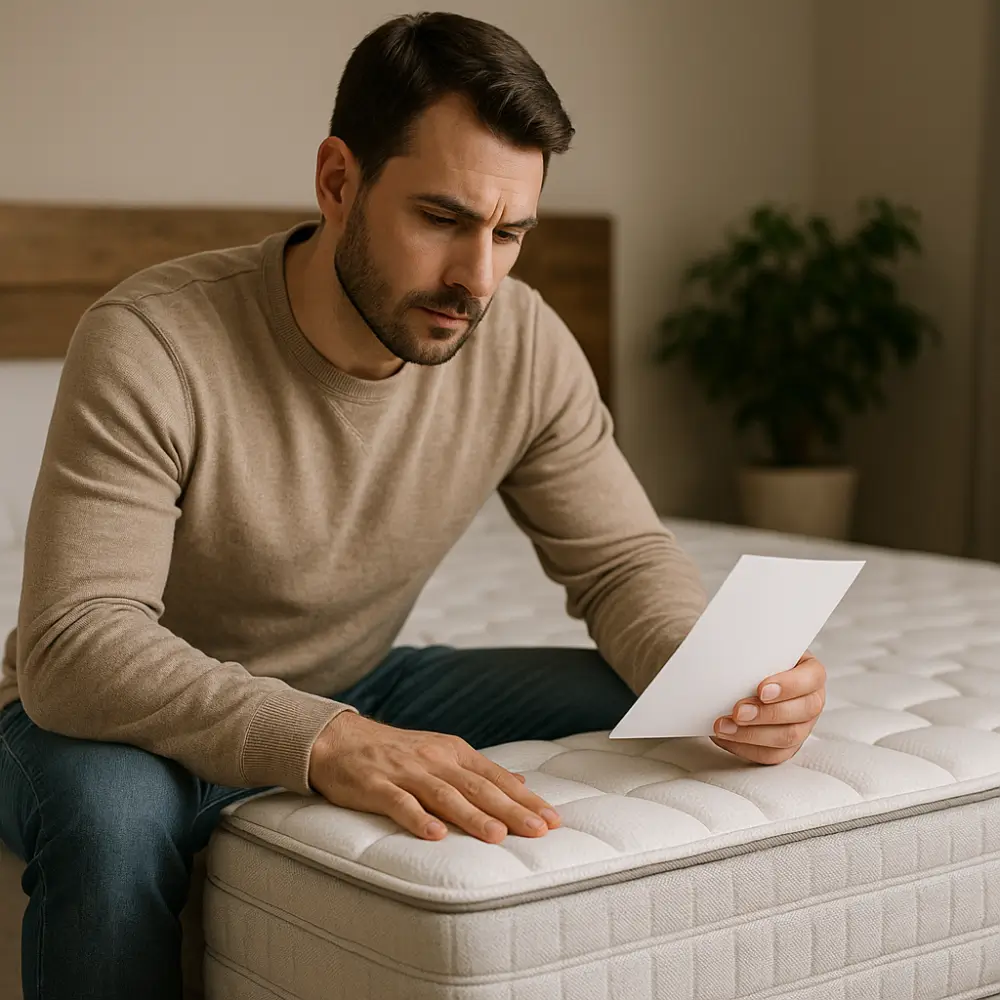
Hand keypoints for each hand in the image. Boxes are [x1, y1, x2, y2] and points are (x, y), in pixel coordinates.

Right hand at [307, 712, 560, 842]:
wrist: (339, 740)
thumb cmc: (395, 754)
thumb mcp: (441, 755)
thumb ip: (478, 772)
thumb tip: (519, 782)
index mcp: (454, 753)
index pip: (496, 779)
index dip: (526, 799)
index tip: (553, 820)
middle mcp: (435, 760)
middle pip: (478, 788)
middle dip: (511, 810)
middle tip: (540, 831)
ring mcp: (406, 772)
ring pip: (445, 795)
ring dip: (472, 816)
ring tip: (497, 836)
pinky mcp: (376, 786)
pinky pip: (399, 803)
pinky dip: (418, 819)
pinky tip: (435, 835)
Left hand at [711, 652, 825, 763]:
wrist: (744, 676)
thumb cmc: (755, 659)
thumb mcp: (758, 647)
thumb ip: (752, 646)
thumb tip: (726, 639)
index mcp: (810, 672)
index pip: (811, 678)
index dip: (789, 685)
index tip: (761, 688)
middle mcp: (811, 700)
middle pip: (801, 712)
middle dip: (766, 714)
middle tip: (738, 711)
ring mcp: (801, 726)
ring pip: (786, 737)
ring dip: (751, 734)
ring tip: (724, 726)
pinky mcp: (785, 746)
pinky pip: (770, 755)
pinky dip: (745, 748)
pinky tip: (725, 737)